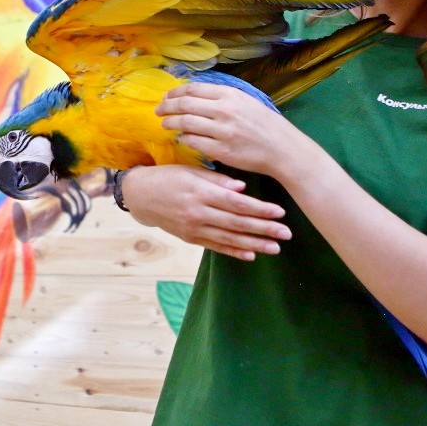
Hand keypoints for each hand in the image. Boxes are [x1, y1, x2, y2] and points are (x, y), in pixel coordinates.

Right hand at [119, 164, 289, 260]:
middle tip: (286, 233)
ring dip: (254, 244)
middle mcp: (198, 213)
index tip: (280, 212)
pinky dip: (233, 251)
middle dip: (264, 229)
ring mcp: (193, 228)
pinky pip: (215, 246)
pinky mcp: (190, 238)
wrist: (140, 195)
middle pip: (237, 223)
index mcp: (201, 193)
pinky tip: (250, 255)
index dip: (259, 209)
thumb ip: (217, 180)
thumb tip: (242, 187)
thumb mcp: (191, 170)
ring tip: (275, 248)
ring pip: (229, 238)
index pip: (236, 203)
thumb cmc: (169, 177)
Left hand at [155, 83, 306, 176]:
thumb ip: (221, 97)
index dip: (175, 93)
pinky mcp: (221, 151)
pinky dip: (184, 139)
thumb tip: (193, 95)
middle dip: (167, 107)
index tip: (166, 97)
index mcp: (230, 94)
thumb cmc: (264, 124)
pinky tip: (182, 138)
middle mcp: (224, 110)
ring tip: (165, 124)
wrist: (282, 148)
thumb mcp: (245, 101)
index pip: (192, 89)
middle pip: (184, 105)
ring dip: (171, 123)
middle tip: (158, 111)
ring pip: (185, 124)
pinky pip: (194, 142)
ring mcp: (222, 131)